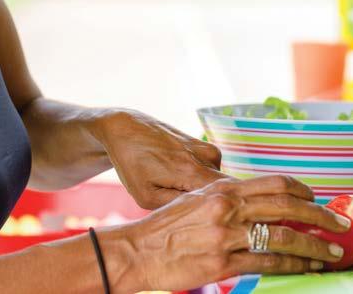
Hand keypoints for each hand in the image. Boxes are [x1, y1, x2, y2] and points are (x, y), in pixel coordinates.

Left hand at [96, 109, 225, 208]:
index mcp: (191, 171)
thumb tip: (203, 214)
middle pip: (226, 192)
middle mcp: (207, 157)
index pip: (227, 199)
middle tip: (187, 211)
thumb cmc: (132, 163)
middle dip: (213, 206)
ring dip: (203, 191)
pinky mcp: (207, 146)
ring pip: (218, 184)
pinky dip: (199, 180)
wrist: (126, 128)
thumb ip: (177, 206)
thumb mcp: (146, 195)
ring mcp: (209, 149)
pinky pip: (213, 173)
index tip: (210, 224)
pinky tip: (179, 178)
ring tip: (176, 190)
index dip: (222, 214)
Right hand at [122, 175, 352, 292]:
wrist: (138, 250)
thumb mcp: (195, 201)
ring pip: (283, 238)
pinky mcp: (223, 264)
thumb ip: (226, 199)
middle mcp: (228, 209)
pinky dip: (293, 266)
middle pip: (286, 208)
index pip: (273, 184)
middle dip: (320, 217)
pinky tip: (307, 269)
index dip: (302, 191)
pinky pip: (268, 263)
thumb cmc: (165, 227)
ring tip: (333, 253)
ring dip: (314, 247)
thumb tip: (256, 202)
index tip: (319, 199)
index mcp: (222, 190)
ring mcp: (226, 237)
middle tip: (341, 226)